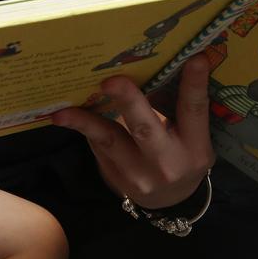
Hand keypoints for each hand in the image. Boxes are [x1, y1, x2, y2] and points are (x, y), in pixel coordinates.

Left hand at [52, 53, 213, 209]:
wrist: (170, 201)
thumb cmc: (183, 156)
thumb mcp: (194, 137)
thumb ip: (180, 109)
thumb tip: (160, 63)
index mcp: (194, 147)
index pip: (194, 111)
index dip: (194, 84)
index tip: (195, 58)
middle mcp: (167, 162)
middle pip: (145, 128)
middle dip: (128, 101)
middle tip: (111, 80)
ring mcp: (139, 174)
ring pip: (109, 141)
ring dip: (85, 121)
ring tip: (62, 111)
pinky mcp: (116, 177)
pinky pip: (98, 146)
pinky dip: (84, 126)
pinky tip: (65, 115)